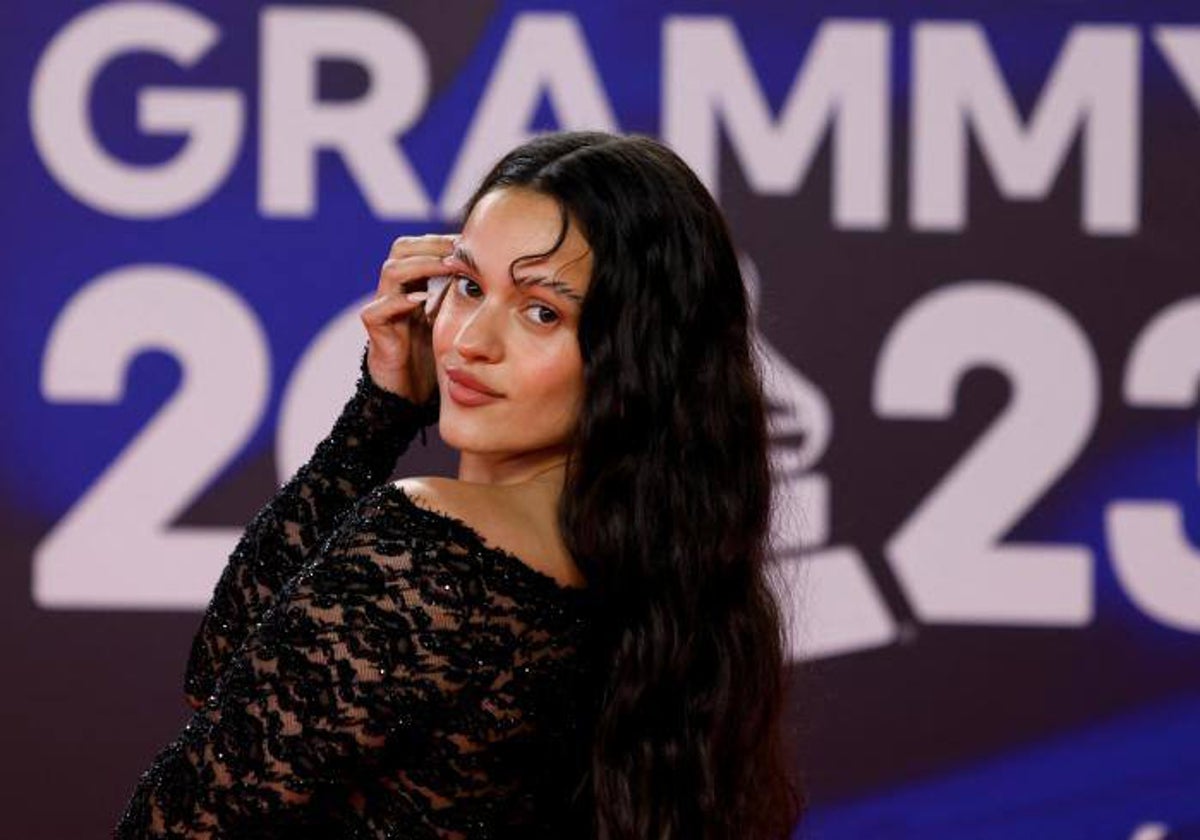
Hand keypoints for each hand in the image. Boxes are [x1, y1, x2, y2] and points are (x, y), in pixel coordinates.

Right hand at [359, 233, 455, 403]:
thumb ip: (462, 295)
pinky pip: (378, 309)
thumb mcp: (452, 318)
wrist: (411, 389)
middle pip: (401, 249)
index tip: (469, 243)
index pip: (420, 246)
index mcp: (413, 283)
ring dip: (420, 266)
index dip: (442, 241)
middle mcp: (395, 290)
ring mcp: (383, 308)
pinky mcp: (376, 331)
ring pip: (390, 271)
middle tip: (458, 252)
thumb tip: (495, 273)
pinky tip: (421, 299)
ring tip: (445, 267)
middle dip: (431, 246)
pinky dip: (399, 302)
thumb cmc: (433, 352)